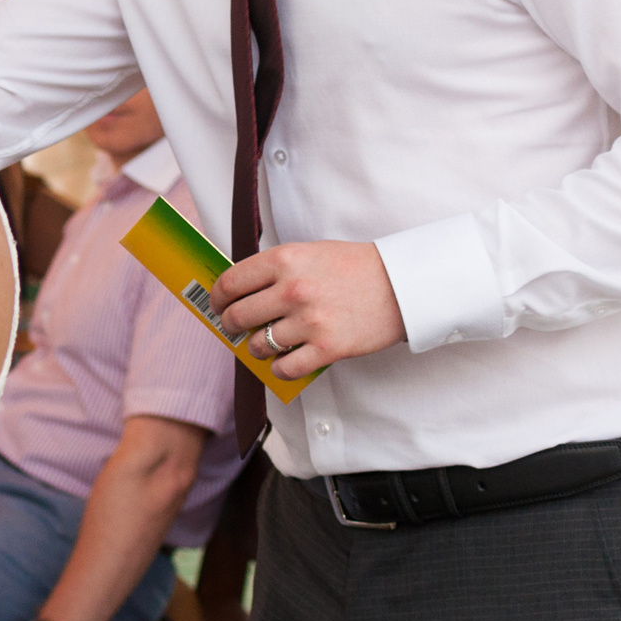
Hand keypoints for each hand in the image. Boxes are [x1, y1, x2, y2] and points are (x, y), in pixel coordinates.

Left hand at [213, 240, 406, 381]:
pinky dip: (279, 368)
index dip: (217, 298)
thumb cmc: (355, 267)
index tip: (217, 305)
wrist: (403, 284)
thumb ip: (274, 269)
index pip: (230, 283)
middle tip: (235, 327)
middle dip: (230, 325)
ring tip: (265, 343)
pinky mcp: (327, 348)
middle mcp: (292, 290)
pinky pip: (285, 368)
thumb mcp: (309, 253)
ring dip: (256, 348)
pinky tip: (284, 360)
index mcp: (284, 260)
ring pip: (258, 345)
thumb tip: (238, 290)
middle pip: (237, 316)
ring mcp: (309, 321)